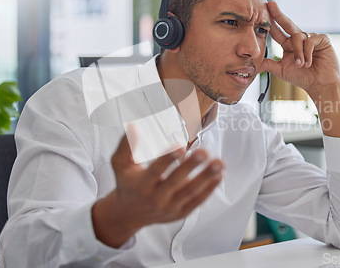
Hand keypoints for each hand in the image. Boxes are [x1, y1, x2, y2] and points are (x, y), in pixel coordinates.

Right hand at [92, 128, 223, 247]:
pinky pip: (197, 201)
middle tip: (204, 152)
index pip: (156, 170)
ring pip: (191, 192)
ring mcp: (170, 207)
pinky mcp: (181, 213)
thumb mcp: (120, 164)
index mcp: (142, 184)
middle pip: (176, 181)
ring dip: (206, 177)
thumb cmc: (127, 183)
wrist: (129, 214)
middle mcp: (156, 197)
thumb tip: (135, 125)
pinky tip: (219, 175)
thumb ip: (127, 144)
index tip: (180, 146)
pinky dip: (209, 189)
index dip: (168, 158)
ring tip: (219, 163)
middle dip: (191, 166)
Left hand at [260, 1, 339, 93]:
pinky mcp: (322, 39)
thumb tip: (253, 63)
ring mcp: (311, 38)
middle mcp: (299, 39)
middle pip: (287, 24)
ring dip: (298, 53)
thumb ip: (269, 64)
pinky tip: (309, 63)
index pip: (277, 32)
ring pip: (298, 37)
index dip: (270, 23)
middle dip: (278, 14)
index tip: (262, 11)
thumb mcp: (282, 70)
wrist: (320, 84)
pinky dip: (308, 53)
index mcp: (288, 44)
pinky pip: (310, 41)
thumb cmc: (302, 78)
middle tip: (271, 5)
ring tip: (300, 65)